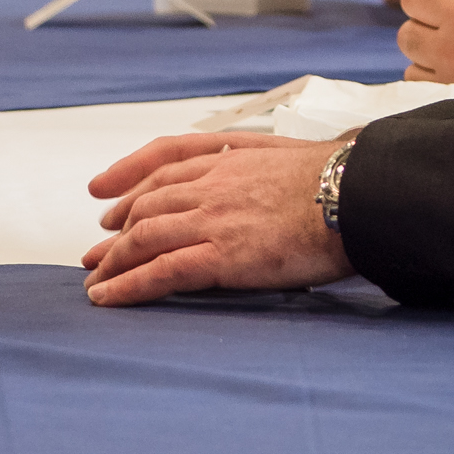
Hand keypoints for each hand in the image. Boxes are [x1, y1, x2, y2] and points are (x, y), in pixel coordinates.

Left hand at [78, 132, 352, 305]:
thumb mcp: (289, 156)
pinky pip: (161, 271)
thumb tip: (258, 181)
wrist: (356, 197)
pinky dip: (129, 285)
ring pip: (144, 237)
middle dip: (116, 230)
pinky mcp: (220, 255)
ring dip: (114, 261)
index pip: (163, 162)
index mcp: (229, 156)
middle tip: (97, 250)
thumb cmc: (336, 182)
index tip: (106, 194)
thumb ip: (259, 164)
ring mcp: (212, 218)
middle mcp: (211, 183)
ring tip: (97, 281)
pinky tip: (111, 298)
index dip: (128, 180)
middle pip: (147, 204)